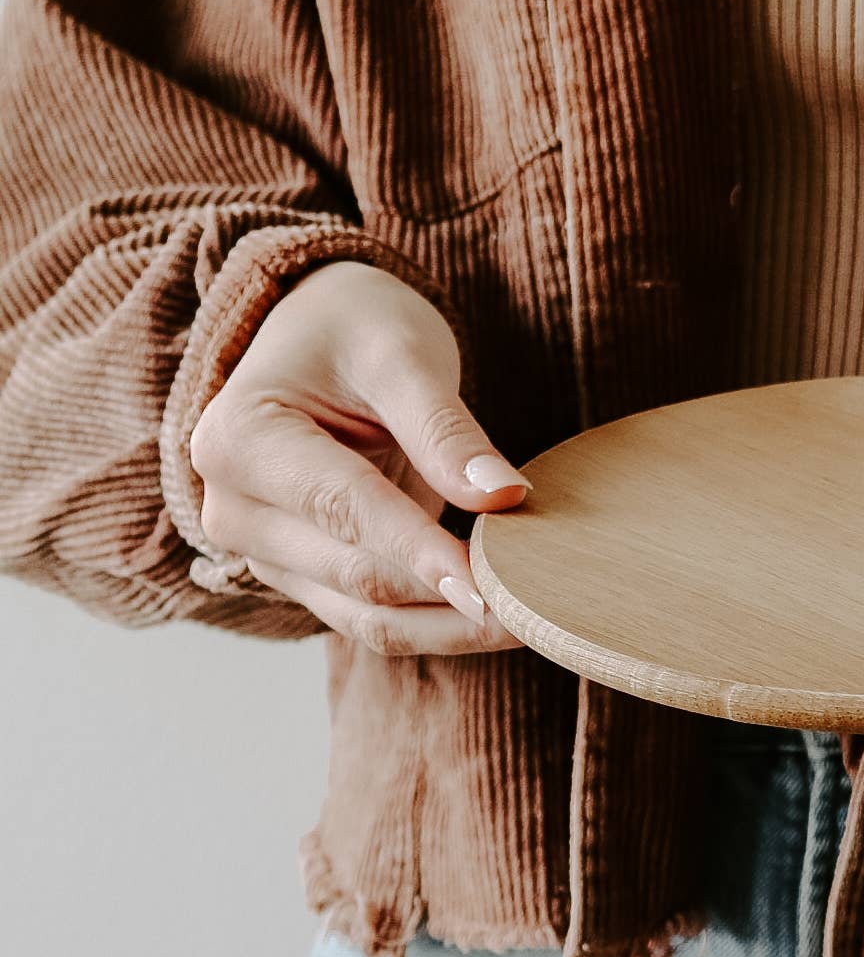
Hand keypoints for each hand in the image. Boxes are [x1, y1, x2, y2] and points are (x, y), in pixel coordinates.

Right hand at [188, 260, 529, 654]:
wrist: (320, 334)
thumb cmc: (355, 329)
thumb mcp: (402, 356)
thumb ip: (445, 430)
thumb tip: (503, 496)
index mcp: (241, 440)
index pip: (345, 509)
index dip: (421, 549)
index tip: (490, 584)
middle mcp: (234, 508)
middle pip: (355, 574)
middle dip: (448, 595)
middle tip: (536, 606)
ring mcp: (264, 551)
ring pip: (365, 616)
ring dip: (449, 627)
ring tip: (530, 624)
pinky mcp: (303, 575)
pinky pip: (372, 617)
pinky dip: (436, 622)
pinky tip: (499, 619)